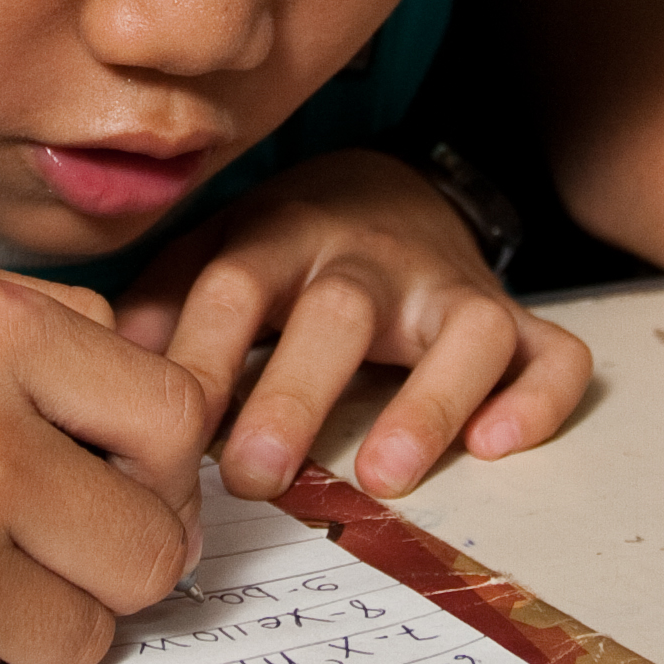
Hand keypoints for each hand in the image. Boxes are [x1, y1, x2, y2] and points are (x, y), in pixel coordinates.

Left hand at [111, 151, 588, 505]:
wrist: (387, 187)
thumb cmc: (287, 246)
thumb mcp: (216, 248)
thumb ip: (168, 299)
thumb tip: (113, 367)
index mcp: (282, 235)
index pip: (234, 286)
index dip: (200, 355)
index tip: (162, 433)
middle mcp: (370, 257)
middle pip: (340, 311)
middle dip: (297, 391)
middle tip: (253, 474)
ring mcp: (449, 287)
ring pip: (463, 330)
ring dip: (427, 402)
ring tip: (384, 476)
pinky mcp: (513, 319)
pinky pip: (551, 353)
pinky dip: (538, 399)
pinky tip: (499, 446)